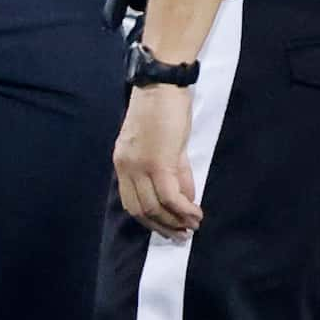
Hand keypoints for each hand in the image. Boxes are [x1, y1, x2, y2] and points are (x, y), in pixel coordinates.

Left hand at [113, 84, 201, 239]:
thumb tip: (185, 200)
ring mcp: (140, 166)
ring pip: (155, 207)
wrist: (162, 84)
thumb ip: (174, 173)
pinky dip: (184, 209)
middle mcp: (126, 167)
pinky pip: (170, 197)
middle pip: (140, 211)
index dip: (150, 220)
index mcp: (122, 163)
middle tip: (182, 235)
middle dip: (163, 227)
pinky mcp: (158, 163)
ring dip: (176, 221)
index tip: (168, 228)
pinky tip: (196, 213)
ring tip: (193, 225)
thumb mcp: (166, 145)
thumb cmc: (164, 109)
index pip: (130, 202)